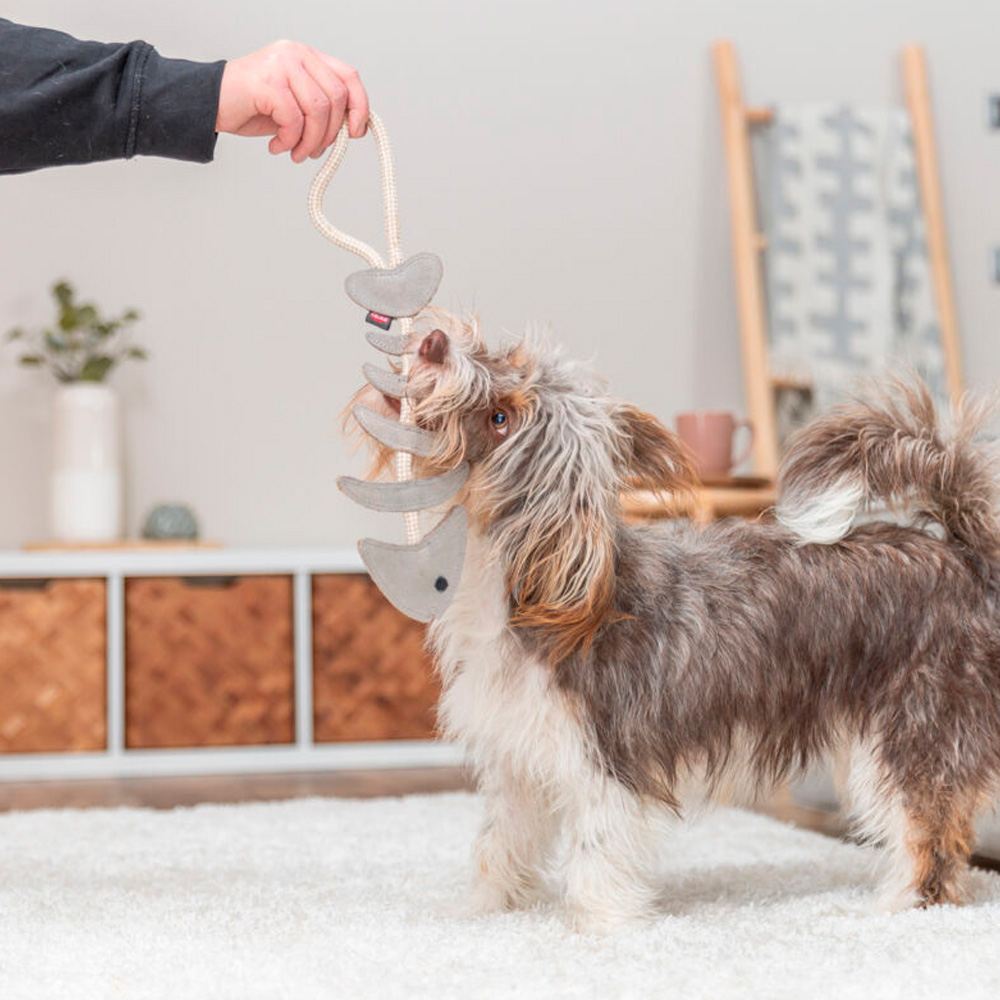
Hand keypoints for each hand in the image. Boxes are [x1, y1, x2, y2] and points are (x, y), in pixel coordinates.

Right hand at [215, 40, 368, 161]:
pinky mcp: (268, 81)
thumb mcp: (296, 107)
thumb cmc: (253, 107)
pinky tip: (278, 146)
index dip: (360, 107)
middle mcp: (296, 54)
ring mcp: (281, 64)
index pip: (349, 77)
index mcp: (307, 57)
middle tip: (314, 151)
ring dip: (311, 141)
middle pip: (336, 97)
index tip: (356, 133)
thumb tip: (351, 130)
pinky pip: (294, 119)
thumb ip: (322, 110)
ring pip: (318, 110)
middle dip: (331, 134)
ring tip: (296, 152)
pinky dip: (290, 140)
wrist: (209, 104)